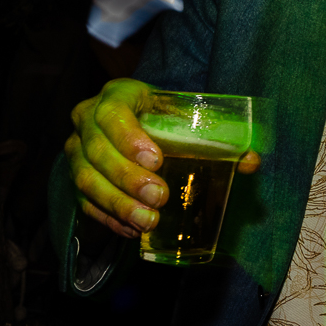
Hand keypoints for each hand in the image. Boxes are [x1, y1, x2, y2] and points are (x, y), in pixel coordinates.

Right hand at [64, 79, 260, 237]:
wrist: (138, 115)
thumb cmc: (165, 115)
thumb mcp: (187, 114)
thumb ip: (220, 135)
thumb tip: (251, 161)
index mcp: (117, 95)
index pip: (113, 114)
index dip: (130, 139)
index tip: (157, 160)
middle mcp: (86, 120)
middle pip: (98, 152)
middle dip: (128, 179)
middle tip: (158, 197)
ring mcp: (76, 150)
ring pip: (86, 179)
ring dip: (117, 204)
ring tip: (147, 221)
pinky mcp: (75, 176)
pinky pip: (84, 201)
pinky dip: (108, 218)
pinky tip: (132, 230)